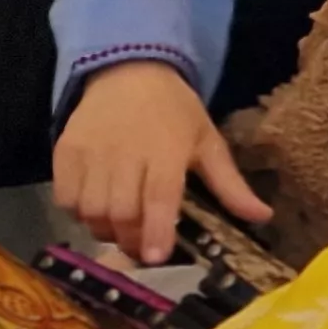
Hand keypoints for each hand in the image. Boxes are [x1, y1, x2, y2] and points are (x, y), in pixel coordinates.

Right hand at [53, 60, 265, 264]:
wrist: (129, 71)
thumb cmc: (175, 112)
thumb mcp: (208, 142)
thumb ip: (230, 185)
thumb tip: (263, 216)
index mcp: (167, 151)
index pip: (159, 197)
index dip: (155, 230)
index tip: (156, 257)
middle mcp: (126, 153)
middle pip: (121, 211)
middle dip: (130, 239)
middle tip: (141, 249)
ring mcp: (91, 152)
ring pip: (90, 209)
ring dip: (104, 230)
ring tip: (119, 231)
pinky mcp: (65, 151)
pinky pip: (64, 197)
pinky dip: (76, 213)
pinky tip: (94, 211)